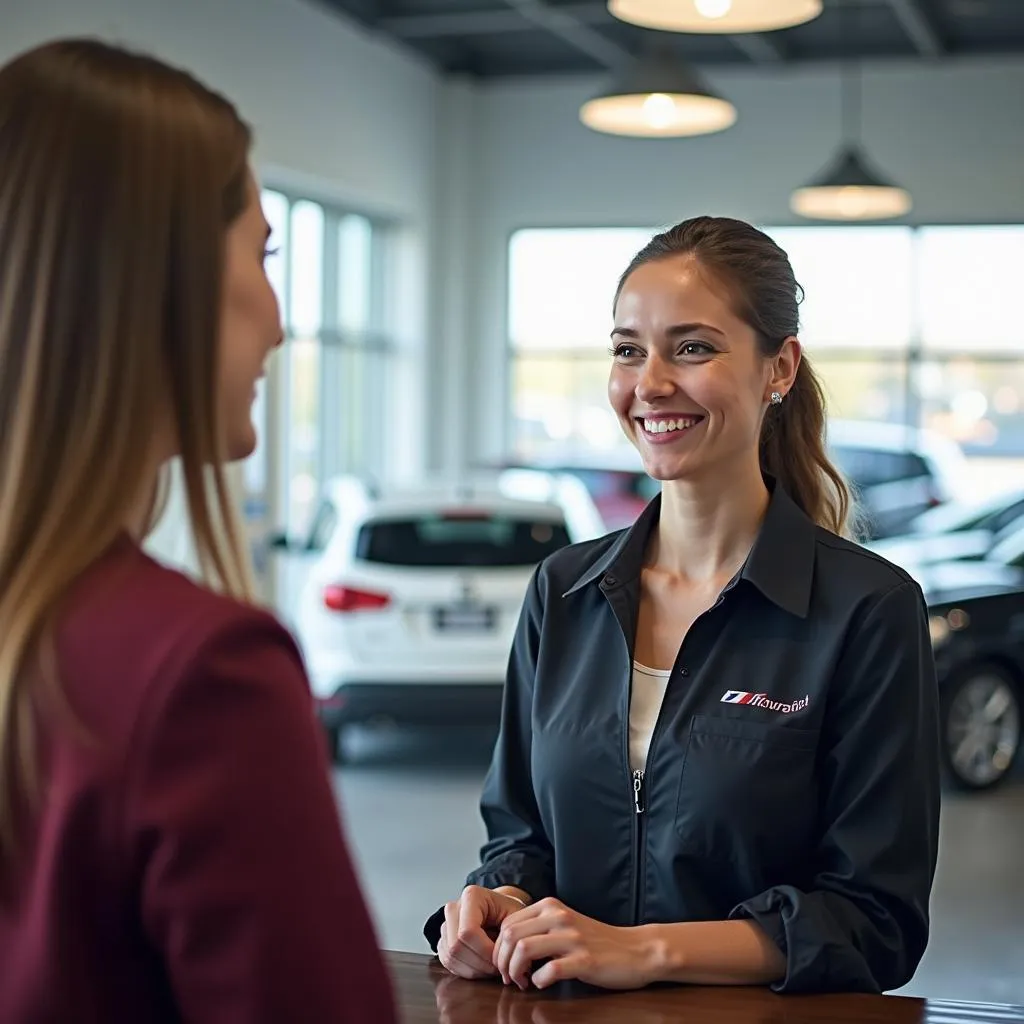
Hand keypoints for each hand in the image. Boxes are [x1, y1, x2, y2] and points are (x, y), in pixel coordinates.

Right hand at [438, 885, 528, 979]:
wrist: (501, 911)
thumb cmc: (509, 913)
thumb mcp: (516, 917)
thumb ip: (509, 935)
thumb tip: (501, 962)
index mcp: (471, 896)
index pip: (468, 932)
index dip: (485, 951)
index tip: (501, 958)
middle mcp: (453, 908)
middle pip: (456, 946)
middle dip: (479, 963)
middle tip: (498, 968)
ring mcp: (446, 924)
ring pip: (450, 956)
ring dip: (473, 969)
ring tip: (492, 967)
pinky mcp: (443, 940)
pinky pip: (448, 962)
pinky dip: (466, 971)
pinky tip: (482, 968)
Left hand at [493, 897, 653, 991]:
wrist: (635, 950)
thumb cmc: (597, 941)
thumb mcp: (564, 924)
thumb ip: (539, 927)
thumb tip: (507, 946)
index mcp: (551, 906)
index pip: (508, 923)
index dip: (499, 948)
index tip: (505, 965)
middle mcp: (559, 917)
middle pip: (511, 936)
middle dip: (502, 961)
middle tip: (509, 978)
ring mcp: (572, 938)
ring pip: (524, 949)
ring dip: (516, 972)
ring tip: (522, 982)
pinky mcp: (584, 960)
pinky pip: (549, 970)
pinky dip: (539, 981)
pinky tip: (543, 984)